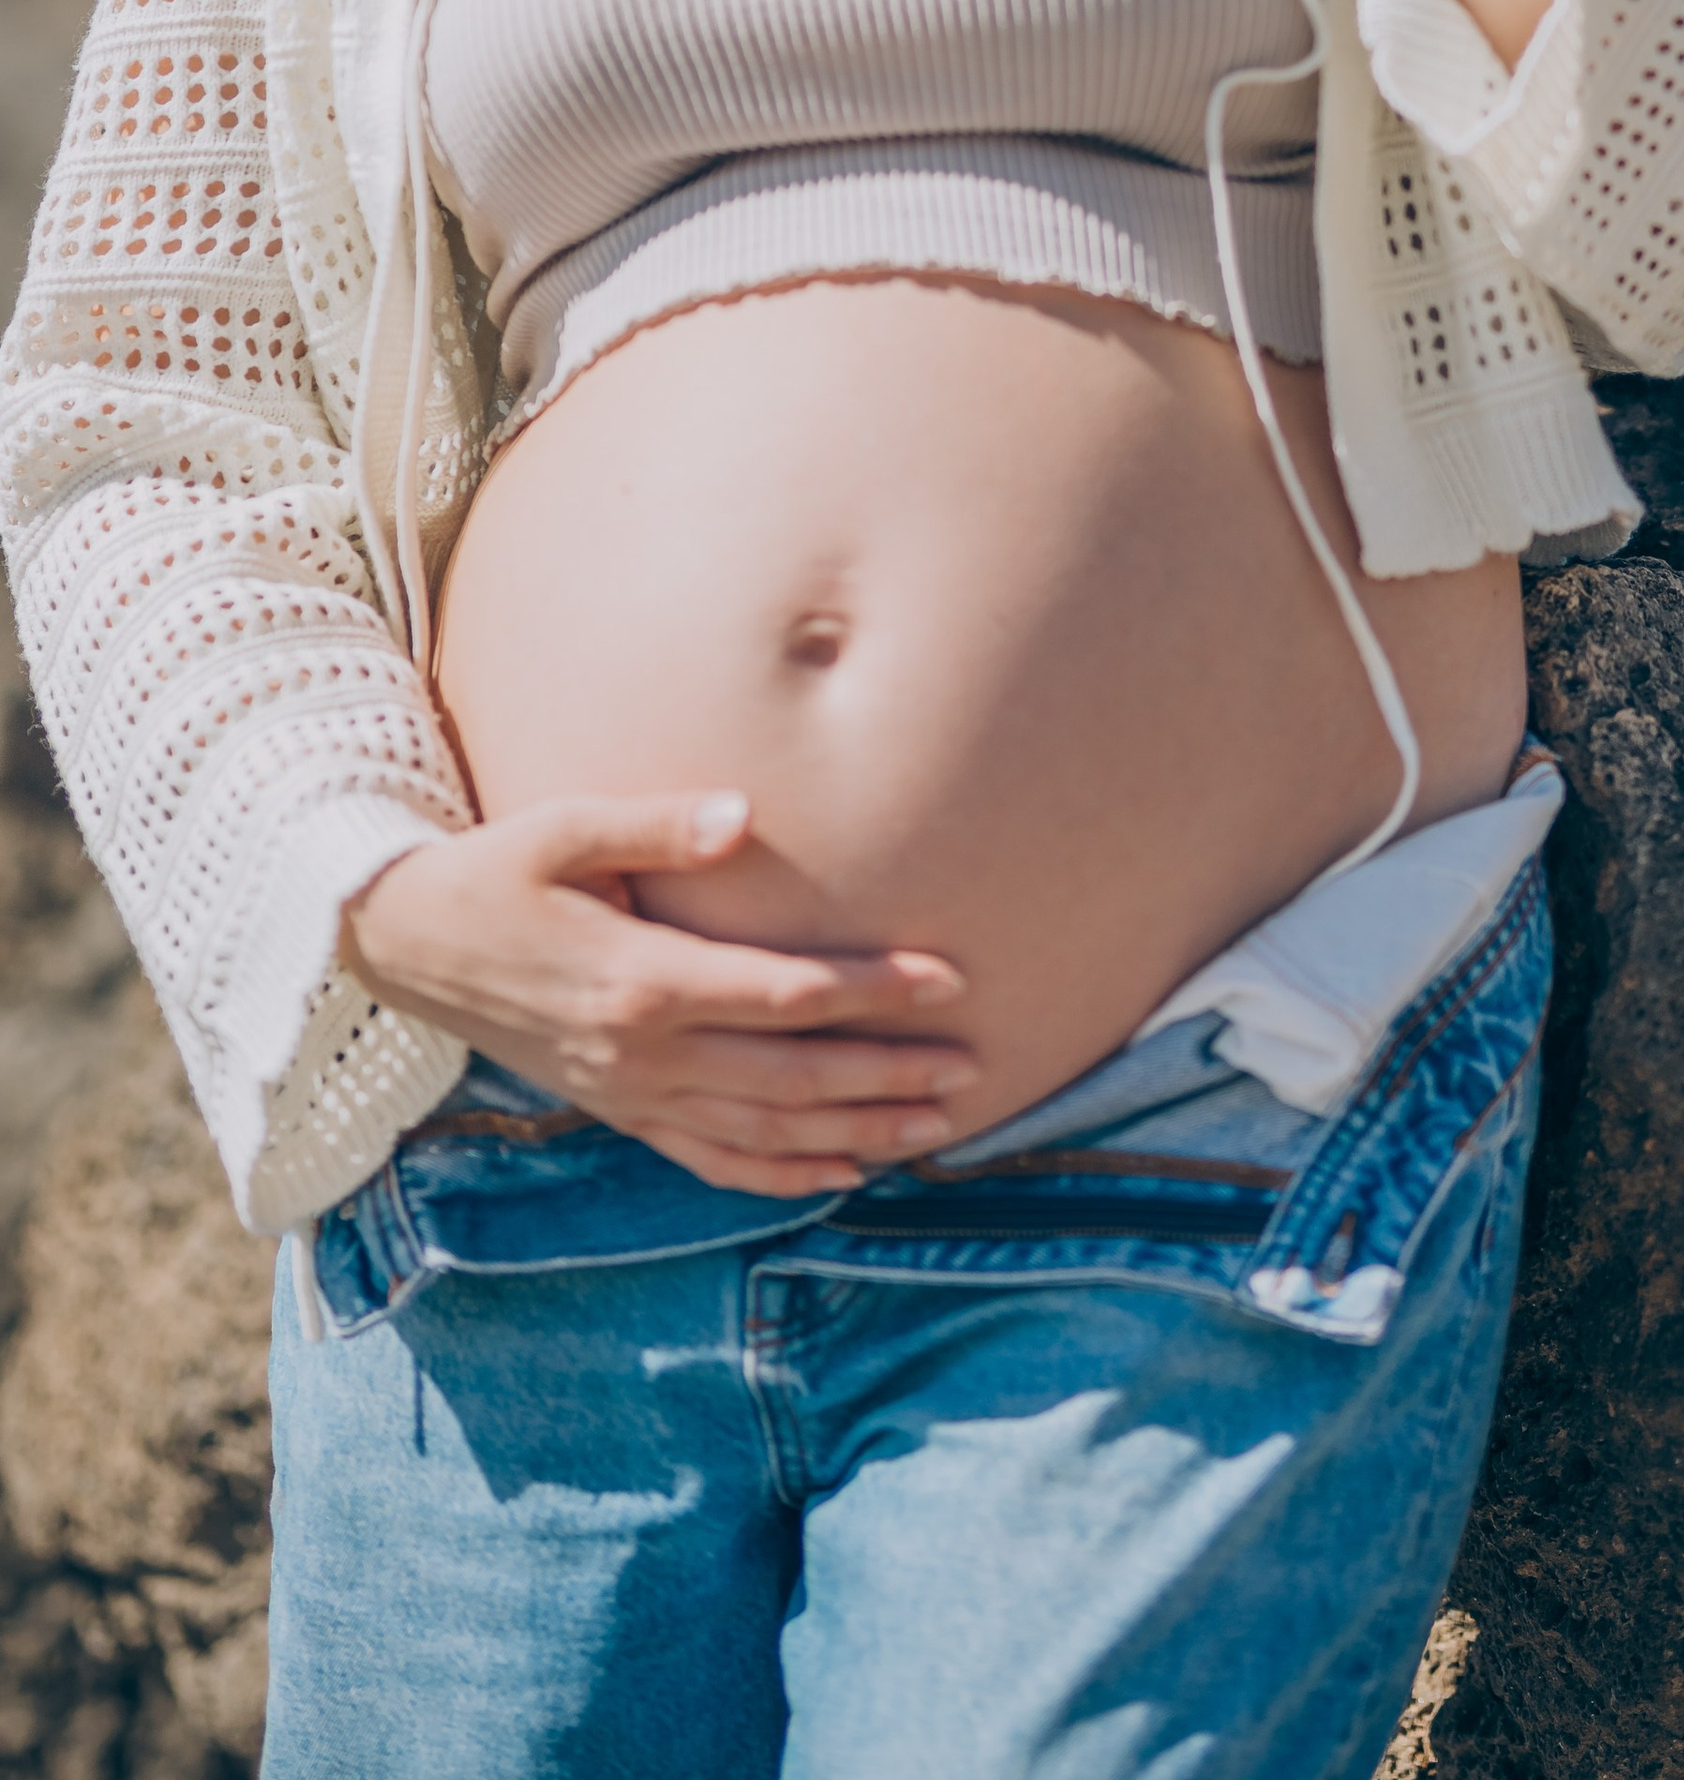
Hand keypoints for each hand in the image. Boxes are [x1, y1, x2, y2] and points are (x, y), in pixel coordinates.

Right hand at [340, 789, 976, 1194]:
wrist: (405, 944)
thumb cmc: (495, 869)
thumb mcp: (564, 826)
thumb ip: (656, 822)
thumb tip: (744, 814)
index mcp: (640, 981)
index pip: (783, 996)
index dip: (871, 991)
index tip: (948, 979)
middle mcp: (642, 1054)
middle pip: (792, 1079)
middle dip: (888, 1075)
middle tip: (972, 1068)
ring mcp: (630, 1094)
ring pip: (764, 1133)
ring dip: (855, 1132)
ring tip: (937, 1126)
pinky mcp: (619, 1111)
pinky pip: (712, 1159)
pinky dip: (783, 1175)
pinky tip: (843, 1173)